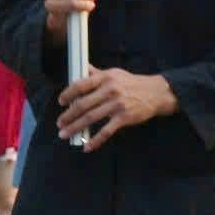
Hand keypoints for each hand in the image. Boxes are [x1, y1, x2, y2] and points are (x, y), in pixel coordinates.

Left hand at [57, 65, 177, 148]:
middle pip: (83, 104)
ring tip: (64, 134)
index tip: (61, 102)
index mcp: (105, 78)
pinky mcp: (124, 118)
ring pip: (91, 118)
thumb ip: (97, 73)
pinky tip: (86, 147)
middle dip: (68, 115)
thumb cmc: (132, 83)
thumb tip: (82, 67)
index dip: (68, 94)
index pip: (81, 85)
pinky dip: (95, 140)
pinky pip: (106, 131)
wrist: (155, 93)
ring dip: (75, 127)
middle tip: (59, 123)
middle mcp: (110, 90)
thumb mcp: (115, 73)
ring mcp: (117, 105)